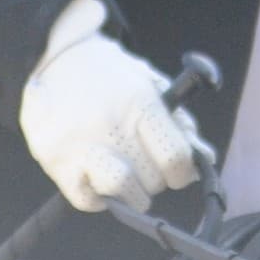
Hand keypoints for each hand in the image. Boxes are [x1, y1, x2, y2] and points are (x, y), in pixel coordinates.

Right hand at [19, 0, 204, 212]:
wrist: (56, 60)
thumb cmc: (114, 78)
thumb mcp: (153, 86)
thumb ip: (181, 123)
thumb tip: (205, 158)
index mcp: (140, 103)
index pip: (175, 157)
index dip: (183, 172)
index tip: (179, 171)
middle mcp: (109, 124)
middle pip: (152, 178)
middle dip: (157, 180)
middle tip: (149, 168)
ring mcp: (79, 144)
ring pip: (121, 190)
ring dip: (132, 195)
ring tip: (130, 182)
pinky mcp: (54, 160)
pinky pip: (86, 199)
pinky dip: (101, 198)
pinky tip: (102, 181)